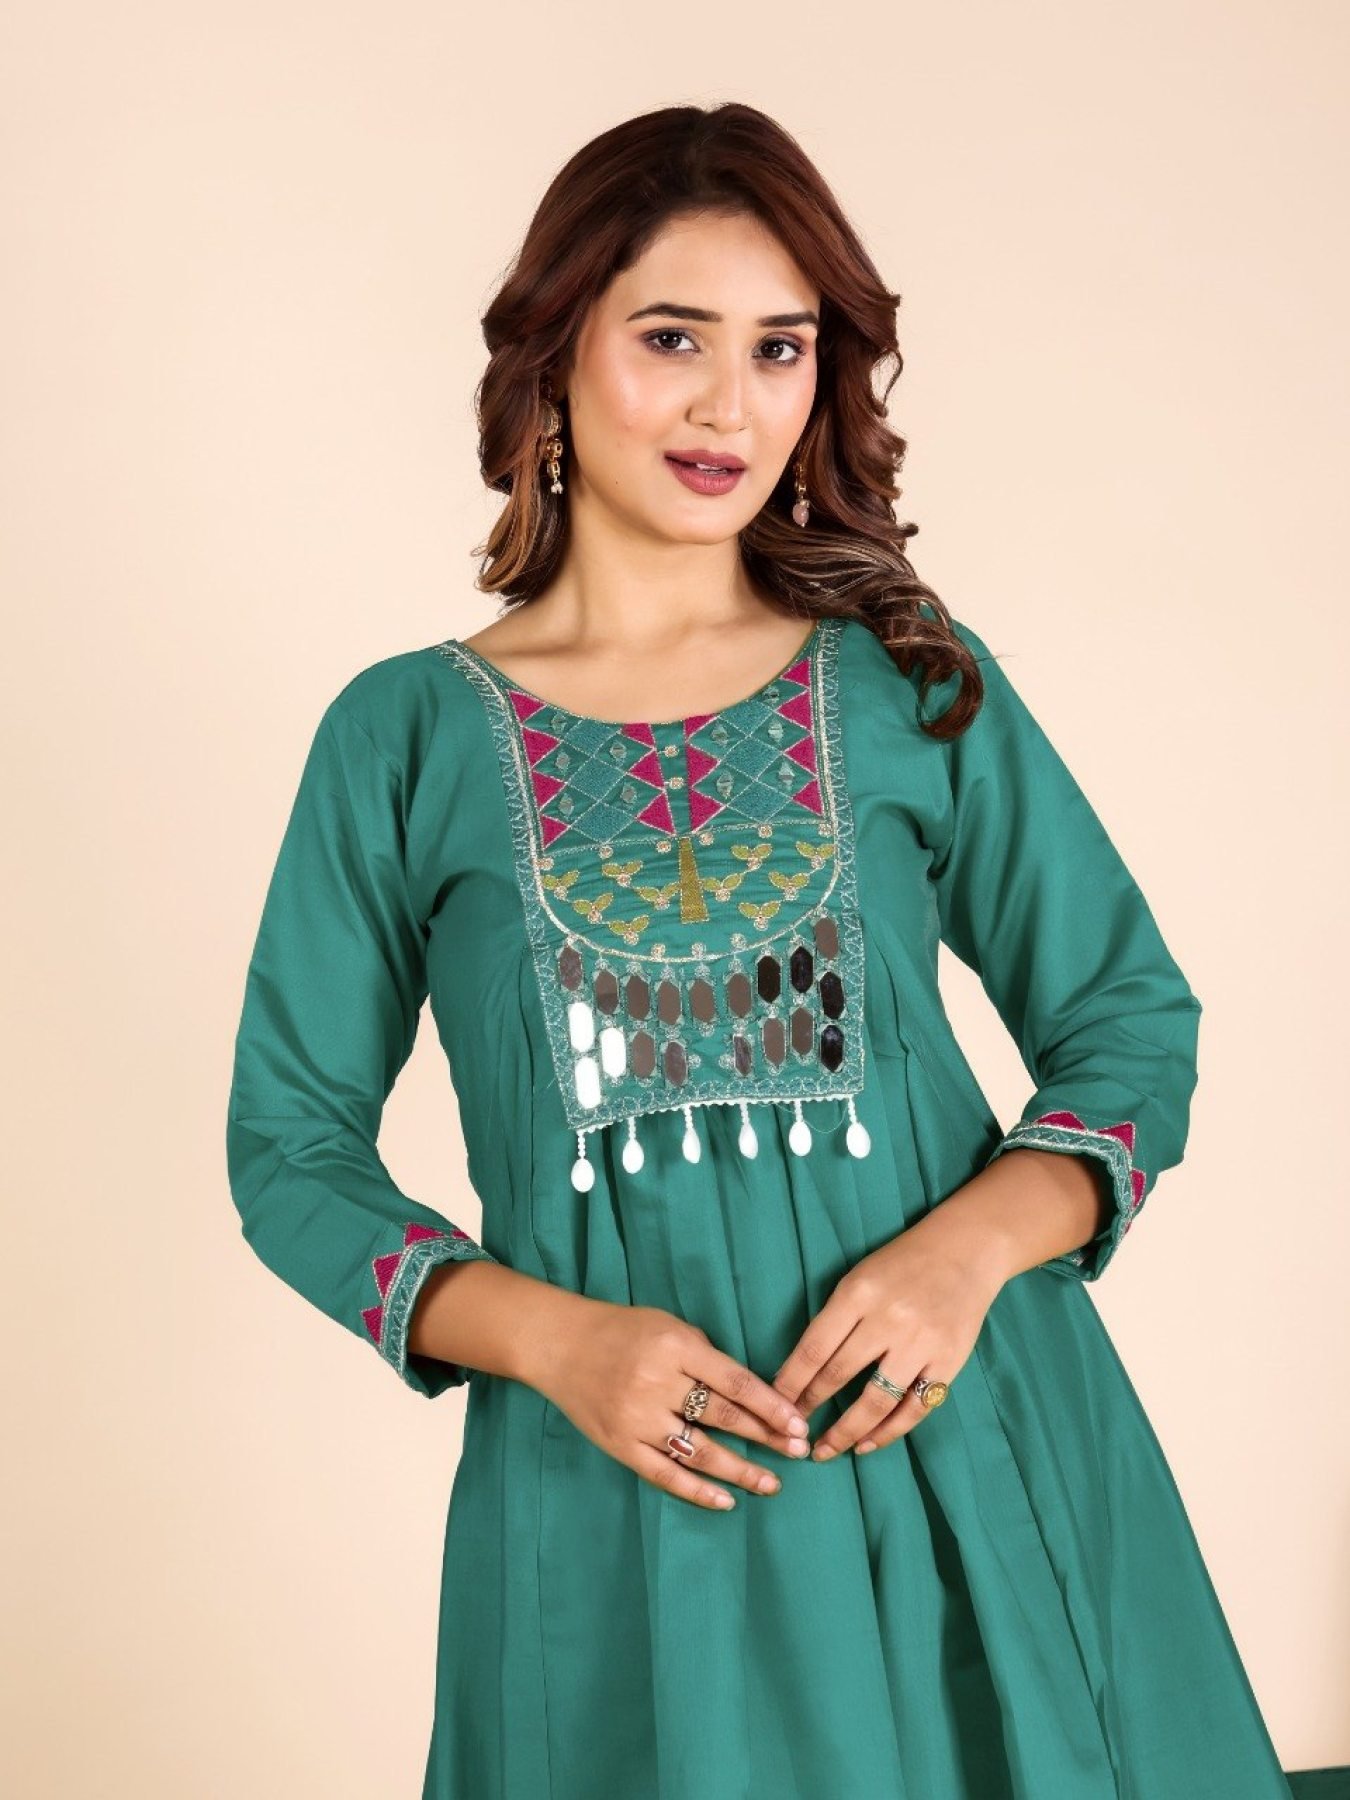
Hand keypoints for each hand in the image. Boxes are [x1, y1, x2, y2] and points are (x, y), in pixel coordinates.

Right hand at [534, 1298, 813, 1511]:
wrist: (559, 1345)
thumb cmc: (621, 1330)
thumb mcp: (668, 1325)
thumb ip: (704, 1355)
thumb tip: (747, 1392)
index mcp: (674, 1347)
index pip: (734, 1381)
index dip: (770, 1405)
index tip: (798, 1422)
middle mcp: (657, 1383)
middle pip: (723, 1417)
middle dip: (766, 1436)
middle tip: (799, 1451)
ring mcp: (636, 1417)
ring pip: (700, 1451)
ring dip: (741, 1470)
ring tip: (772, 1483)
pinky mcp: (620, 1445)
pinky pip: (665, 1474)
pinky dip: (698, 1491)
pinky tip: (726, 1501)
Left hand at [770, 1202, 1005, 1461]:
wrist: (965, 1250)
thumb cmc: (902, 1263)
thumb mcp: (859, 1278)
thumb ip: (835, 1318)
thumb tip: (801, 1369)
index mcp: (858, 1294)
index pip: (814, 1348)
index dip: (791, 1382)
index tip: (775, 1405)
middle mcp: (888, 1319)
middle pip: (839, 1375)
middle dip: (811, 1407)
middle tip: (793, 1432)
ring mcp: (921, 1344)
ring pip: (876, 1401)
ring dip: (847, 1432)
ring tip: (826, 1449)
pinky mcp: (949, 1362)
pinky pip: (914, 1407)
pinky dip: (888, 1431)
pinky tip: (867, 1443)